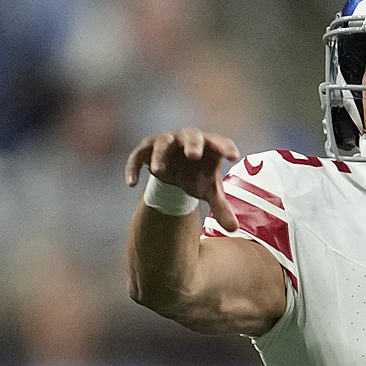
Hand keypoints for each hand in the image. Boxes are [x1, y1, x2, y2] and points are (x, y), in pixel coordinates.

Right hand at [124, 128, 240, 230]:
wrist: (176, 173)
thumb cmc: (197, 178)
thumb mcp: (209, 192)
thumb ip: (221, 208)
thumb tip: (234, 230)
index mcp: (208, 146)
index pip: (219, 143)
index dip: (225, 147)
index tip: (233, 156)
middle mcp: (187, 139)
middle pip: (191, 136)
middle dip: (192, 144)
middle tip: (194, 155)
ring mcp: (167, 142)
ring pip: (162, 143)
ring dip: (159, 155)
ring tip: (158, 171)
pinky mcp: (147, 149)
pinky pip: (138, 155)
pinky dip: (133, 167)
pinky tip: (131, 183)